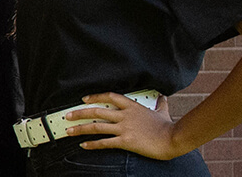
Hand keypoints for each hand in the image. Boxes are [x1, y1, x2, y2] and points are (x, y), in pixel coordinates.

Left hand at [66, 92, 186, 159]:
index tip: (84, 99)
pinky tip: (84, 145)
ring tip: (69, 131)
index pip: (110, 97)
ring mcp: (124, 128)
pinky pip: (105, 142)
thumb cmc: (168, 126)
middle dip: (80, 113)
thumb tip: (163, 97)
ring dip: (80, 129)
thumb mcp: (163, 111)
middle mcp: (125, 116)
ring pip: (97, 126)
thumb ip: (160, 103)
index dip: (95, 97)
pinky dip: (92, 144)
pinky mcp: (125, 141)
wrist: (173, 139)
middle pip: (97, 111)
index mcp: (132, 107)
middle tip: (68, 115)